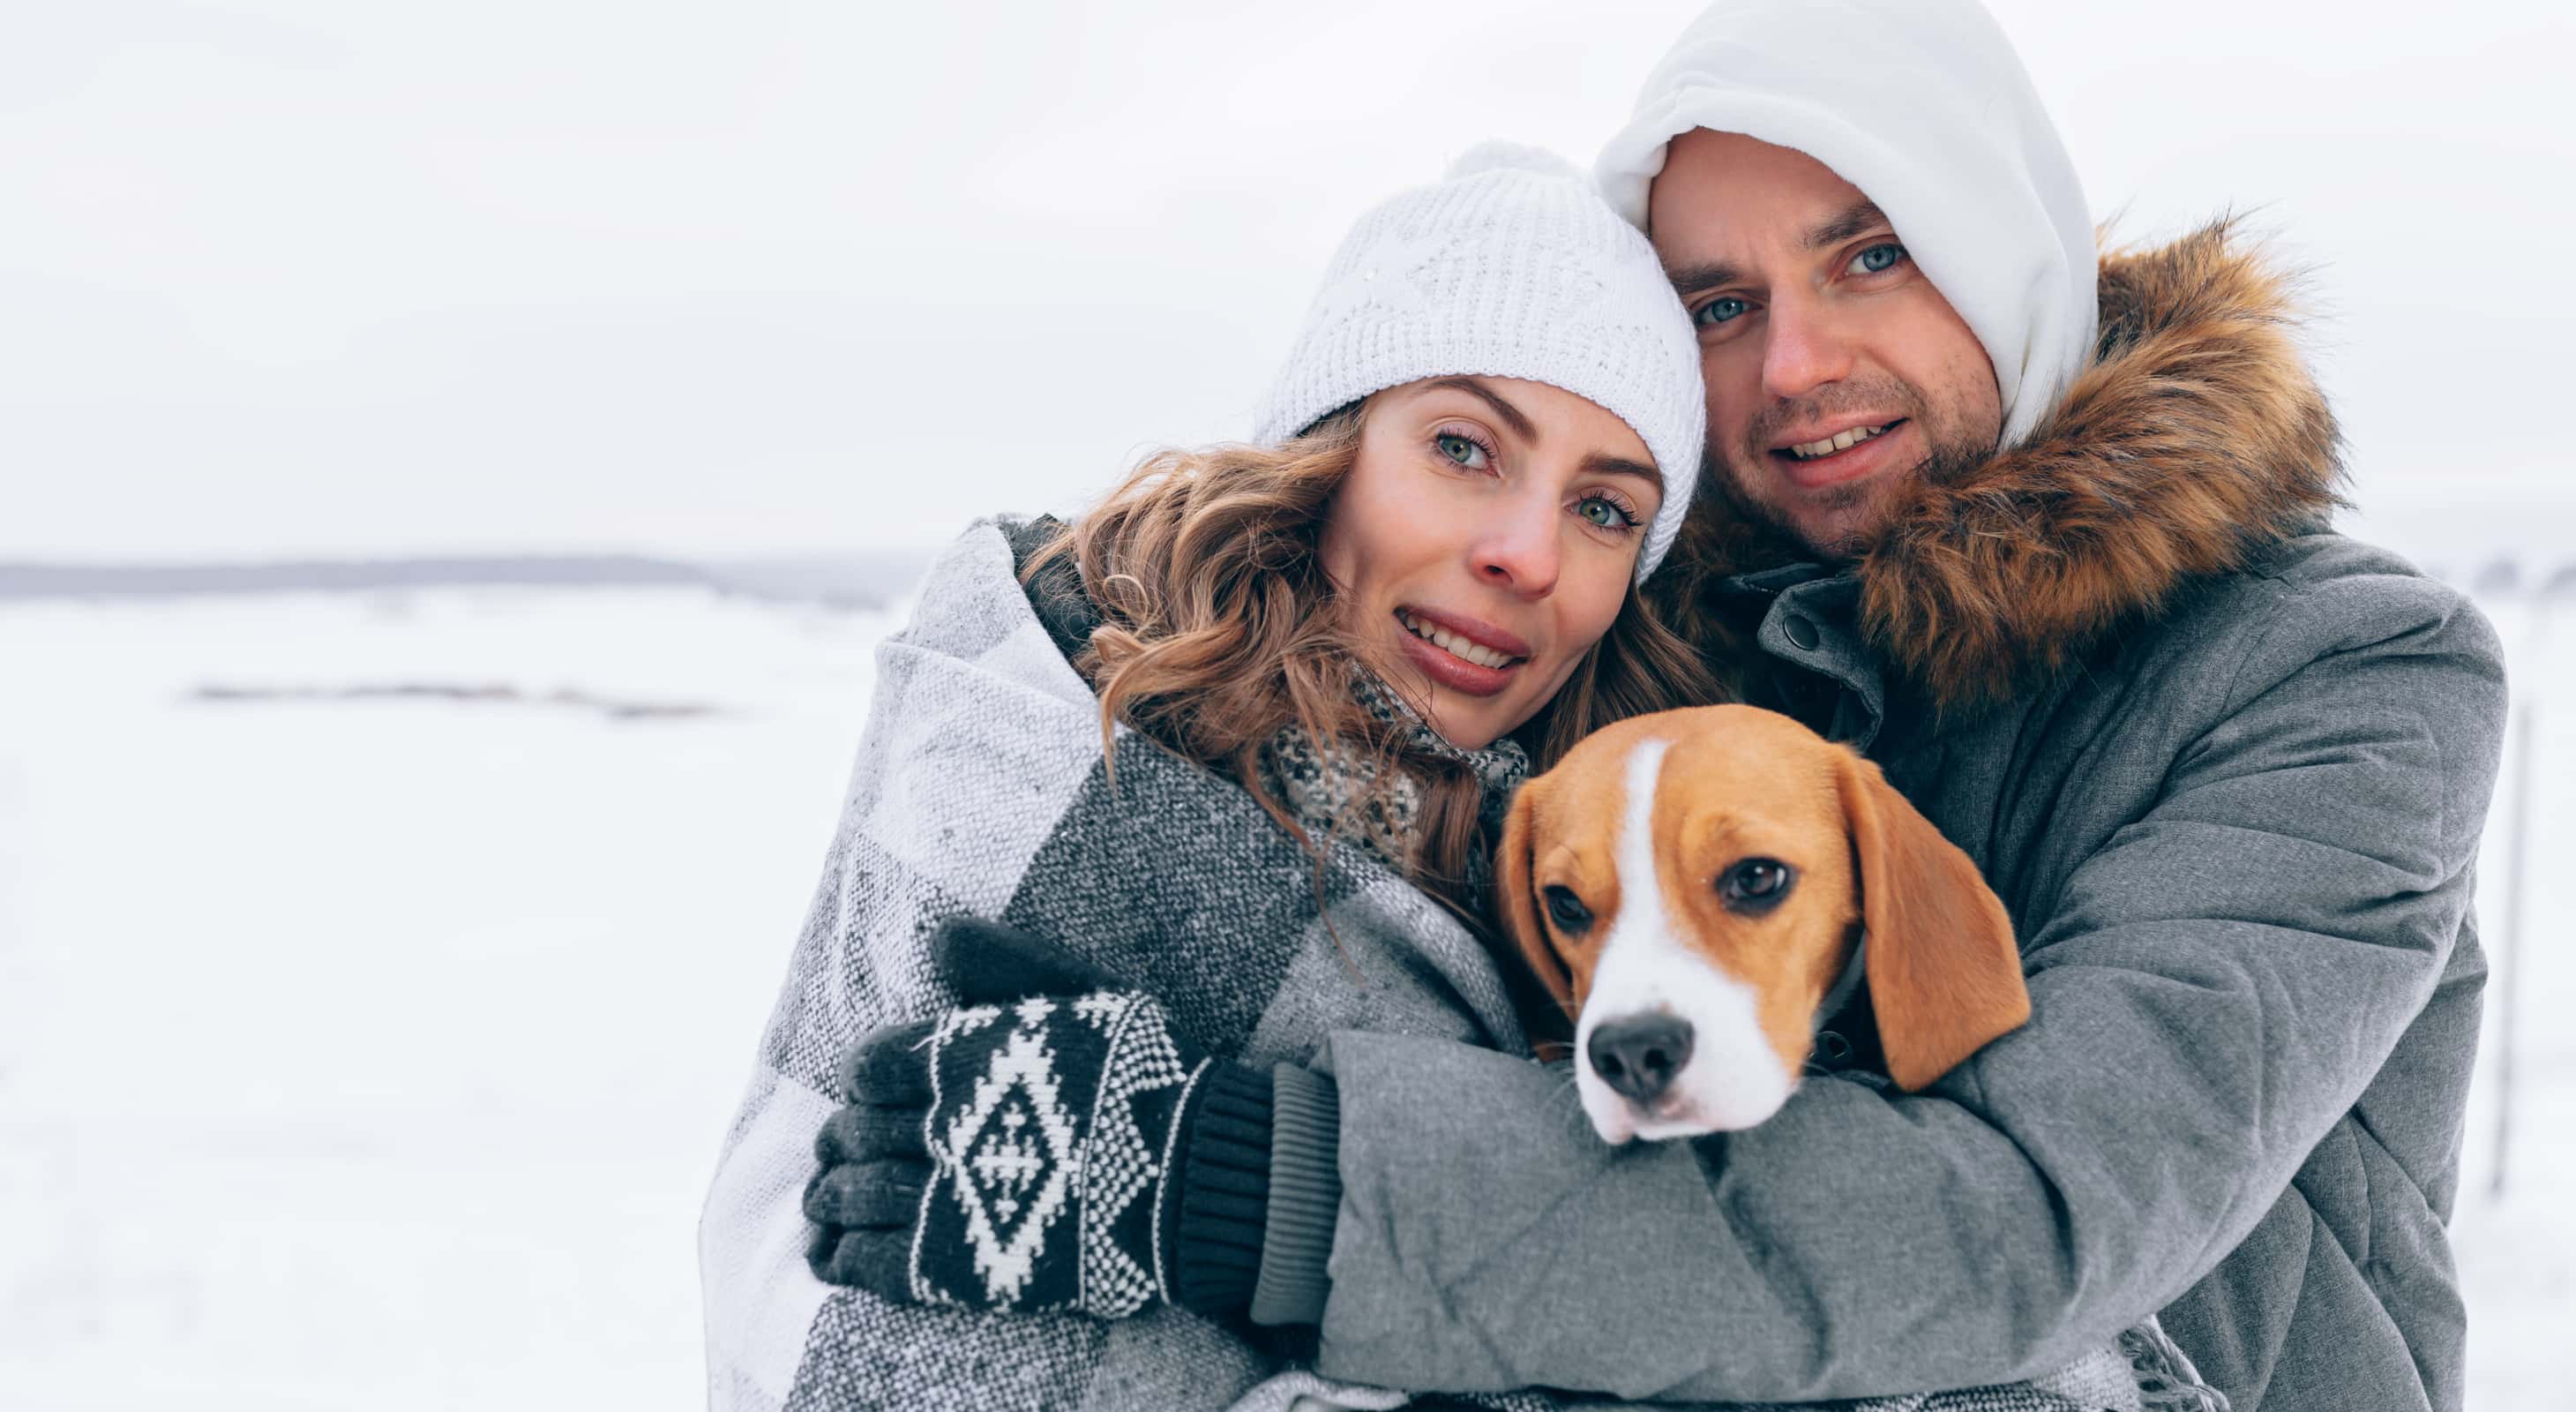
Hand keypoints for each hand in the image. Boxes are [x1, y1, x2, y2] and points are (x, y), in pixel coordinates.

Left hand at [805, 919, 1255, 1317]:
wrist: (1195, 1179)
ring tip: (825, 1198)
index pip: (872, 1065)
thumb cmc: (1149, 1078)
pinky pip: (866, 1260)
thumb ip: (1007, 967)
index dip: (860, 1080)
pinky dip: (836, 1255)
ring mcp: (948, 1197)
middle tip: (836, 1147)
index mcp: (971, 1054)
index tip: (865, 1091)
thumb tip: (938, 932)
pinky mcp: (955, 1266)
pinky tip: (828, 1251)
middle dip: (838, 1139)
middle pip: (853, 1130)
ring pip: (850, 1193)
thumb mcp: (1087, 997)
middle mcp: (948, 1122)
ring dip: (828, 1194)